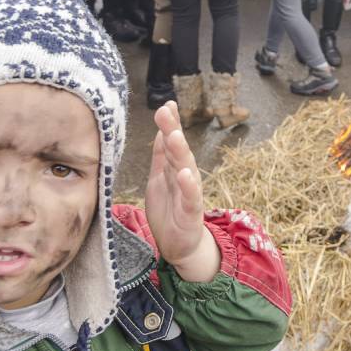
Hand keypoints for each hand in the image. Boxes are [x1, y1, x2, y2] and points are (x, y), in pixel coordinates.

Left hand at [145, 102, 218, 282]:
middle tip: (166, 111)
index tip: (167, 104)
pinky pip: (190, 198)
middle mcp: (185, 177)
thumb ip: (161, 157)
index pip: (172, 142)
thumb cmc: (169, 212)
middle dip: (173, 130)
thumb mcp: (159, 180)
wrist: (180, 247)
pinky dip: (188, 185)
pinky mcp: (191, 213)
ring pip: (186, 169)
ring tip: (173, 135)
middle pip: (179, 150)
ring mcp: (189, 194)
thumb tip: (162, 130)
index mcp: (174, 169)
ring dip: (181, 152)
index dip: (170, 124)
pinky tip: (184, 173)